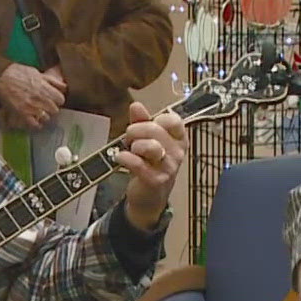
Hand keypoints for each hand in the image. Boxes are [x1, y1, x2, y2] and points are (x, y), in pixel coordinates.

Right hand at [0, 63, 65, 129]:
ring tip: (38, 112)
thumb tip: (63, 86)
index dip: (57, 99)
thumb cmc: (17, 72)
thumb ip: (51, 80)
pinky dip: (35, 124)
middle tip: (45, 105)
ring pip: (46, 118)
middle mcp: (41, 98)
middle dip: (51, 108)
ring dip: (43, 115)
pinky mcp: (23, 113)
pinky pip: (35, 124)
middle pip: (55, 110)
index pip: (61, 99)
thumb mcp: (36, 72)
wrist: (1, 77)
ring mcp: (32, 107)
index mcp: (45, 87)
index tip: (53, 99)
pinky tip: (34, 120)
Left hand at [114, 100, 187, 229]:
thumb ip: (142, 121)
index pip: (172, 120)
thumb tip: (136, 105)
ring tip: (130, 150)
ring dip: (134, 145)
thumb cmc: (150, 163)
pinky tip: (120, 157)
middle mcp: (177, 152)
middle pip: (156, 130)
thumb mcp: (146, 139)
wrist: (149, 195)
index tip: (146, 126)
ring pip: (149, 146)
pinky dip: (125, 158)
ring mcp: (168, 167)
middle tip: (129, 137)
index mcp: (179, 138)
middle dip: (136, 130)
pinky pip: (138, 164)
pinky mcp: (156, 180)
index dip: (155, 119)